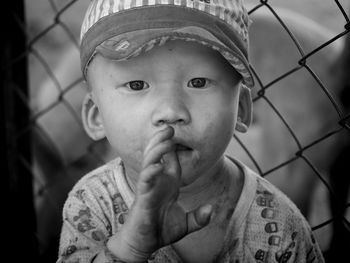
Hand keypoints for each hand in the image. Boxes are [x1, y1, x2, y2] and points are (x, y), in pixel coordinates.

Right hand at [107, 126, 211, 261]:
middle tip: (170, 128)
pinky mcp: (142, 198)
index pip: (170, 160)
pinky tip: (156, 166)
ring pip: (150, 164)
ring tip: (165, 139)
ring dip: (156, 151)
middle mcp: (157, 182)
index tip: (178, 132)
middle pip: (158, 156)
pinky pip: (144, 182)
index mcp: (168, 183)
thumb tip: (211, 209)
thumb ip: (199, 217)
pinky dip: (150, 173)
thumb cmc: (162, 230)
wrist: (145, 243)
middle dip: (162, 141)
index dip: (173, 146)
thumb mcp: (186, 224)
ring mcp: (148, 188)